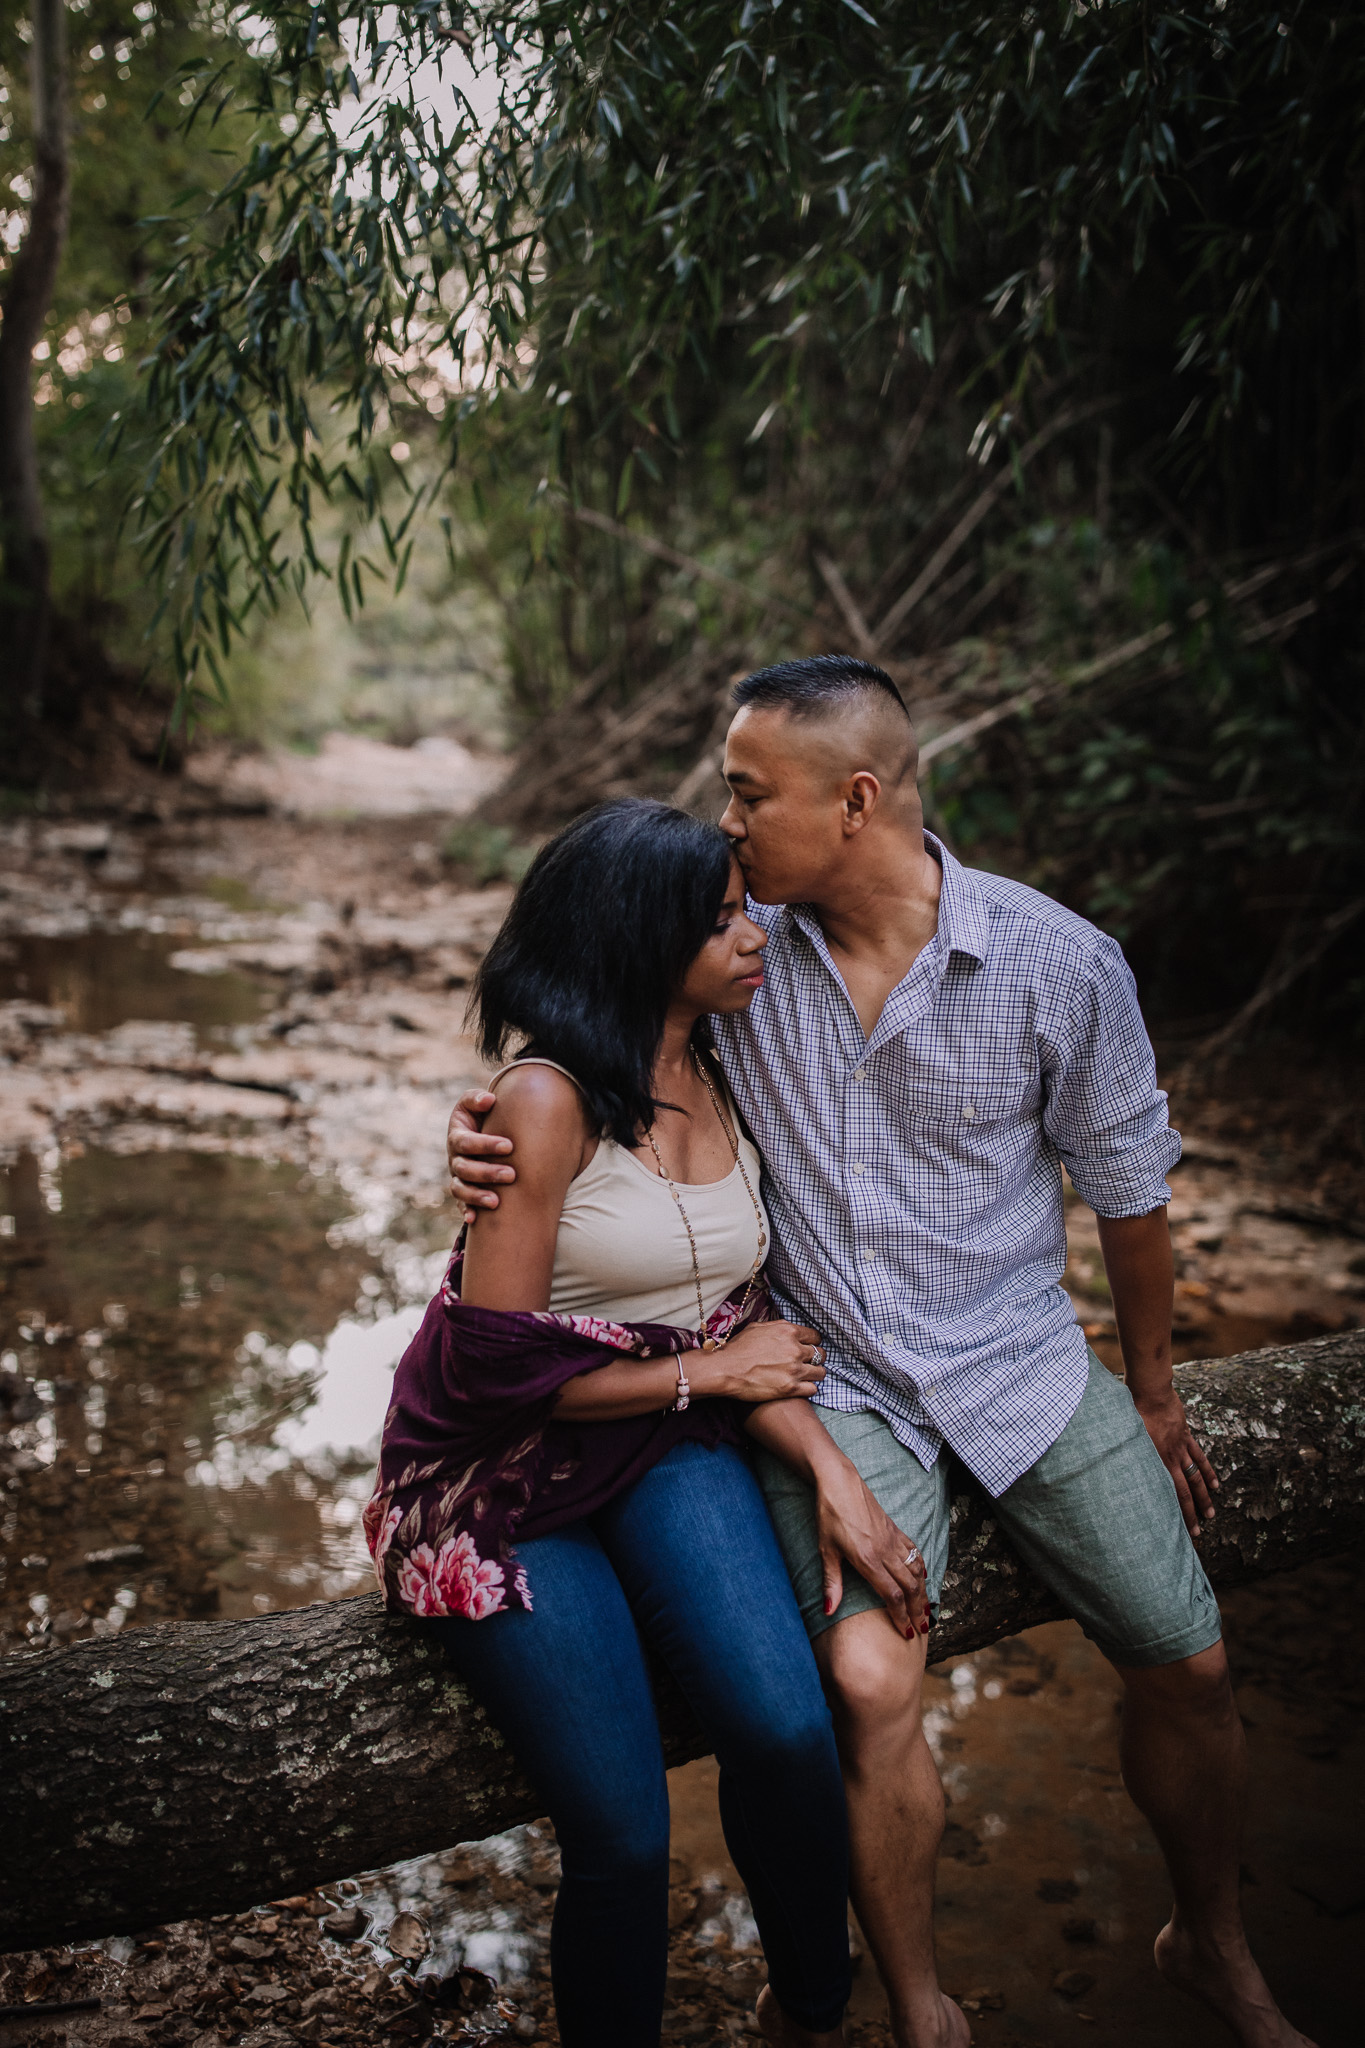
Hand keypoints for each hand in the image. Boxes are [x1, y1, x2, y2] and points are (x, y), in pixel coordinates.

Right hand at [446, 1089, 515, 1214]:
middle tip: (512, 1175)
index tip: (509, 1146)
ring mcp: (458, 1176)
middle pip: (464, 1169)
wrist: (481, 1129)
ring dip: (476, 1196)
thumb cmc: (481, 1115)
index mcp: (457, 1136)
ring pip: (460, 1189)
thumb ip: (478, 1099)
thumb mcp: (476, 1102)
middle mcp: (455, 1158)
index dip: (486, 1144)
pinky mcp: (463, 1191)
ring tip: (496, 1202)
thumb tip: (490, 1100)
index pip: (466, 1142)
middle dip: (487, 1173)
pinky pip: (460, 1204)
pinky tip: (474, 1220)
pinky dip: (466, 1211)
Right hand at [694, 1322, 826, 1403]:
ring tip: (807, 1376)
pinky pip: (813, 1389)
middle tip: (807, 1363)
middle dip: (816, 1358)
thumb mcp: (757, 1327)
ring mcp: (794, 1370)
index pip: (815, 1337)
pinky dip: (809, 1388)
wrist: (725, 1369)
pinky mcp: (790, 1388)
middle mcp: (795, 1349)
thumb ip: (777, 1326)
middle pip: (821, 1354)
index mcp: (788, 1332)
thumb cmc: (737, 1348)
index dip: (813, 1343)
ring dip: (815, 1374)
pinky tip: (801, 1387)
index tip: (809, 1348)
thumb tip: (787, 1327)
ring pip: (820, 1372)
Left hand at [813, 1456, 930, 1640]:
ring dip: (923, 1593)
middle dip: (917, 1610)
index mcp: (868, 1560)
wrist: (839, 1482)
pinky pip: (914, 1552)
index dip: (901, 1617)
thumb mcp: (826, 1550)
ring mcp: (892, 1539)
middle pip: (910, 1587)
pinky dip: (922, 1568)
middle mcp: (885, 1552)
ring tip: (927, 1610)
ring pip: (916, 1571)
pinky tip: (924, 1577)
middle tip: (924, 1629)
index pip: (892, 1596)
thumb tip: (828, 1611)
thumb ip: (831, 1583)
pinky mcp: (895, 1529)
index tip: (907, 1633)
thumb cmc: (829, 1516)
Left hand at [1132, 1381, 1218, 1535]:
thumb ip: (1123, 1453)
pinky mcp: (1186, 1437)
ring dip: (1204, 1497)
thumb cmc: (1130, 1411)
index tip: (1174, 1529)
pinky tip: (1216, 1485)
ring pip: (1196, 1478)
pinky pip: (1199, 1458)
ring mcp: (1180, 1448)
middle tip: (1197, 1533)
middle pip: (1183, 1492)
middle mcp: (1169, 1459)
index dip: (1172, 1512)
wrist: (1149, 1390)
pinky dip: (1208, 1472)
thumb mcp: (1123, 1436)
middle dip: (1190, 1513)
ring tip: (1211, 1515)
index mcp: (1153, 1461)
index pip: (1165, 1493)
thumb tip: (1108, 1469)